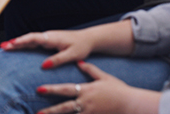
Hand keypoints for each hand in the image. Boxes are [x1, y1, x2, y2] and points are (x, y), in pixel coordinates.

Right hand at [1, 29, 94, 68]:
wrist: (88, 39)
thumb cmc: (81, 46)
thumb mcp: (72, 55)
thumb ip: (58, 59)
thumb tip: (44, 65)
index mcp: (52, 38)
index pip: (33, 38)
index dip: (21, 41)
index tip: (11, 44)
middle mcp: (48, 36)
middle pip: (28, 38)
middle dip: (15, 41)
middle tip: (2, 46)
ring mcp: (47, 37)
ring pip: (30, 39)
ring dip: (18, 42)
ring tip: (6, 46)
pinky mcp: (48, 40)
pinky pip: (33, 41)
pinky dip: (24, 43)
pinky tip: (18, 47)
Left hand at [36, 61, 150, 113]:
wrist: (132, 104)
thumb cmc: (118, 90)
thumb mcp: (103, 77)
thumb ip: (90, 69)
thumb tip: (79, 61)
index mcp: (85, 90)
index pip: (64, 90)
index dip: (51, 90)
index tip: (39, 89)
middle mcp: (85, 103)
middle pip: (64, 108)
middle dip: (50, 111)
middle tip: (38, 113)